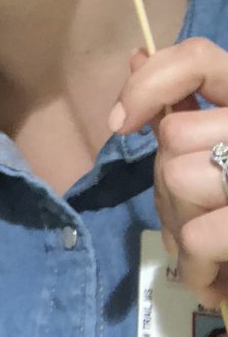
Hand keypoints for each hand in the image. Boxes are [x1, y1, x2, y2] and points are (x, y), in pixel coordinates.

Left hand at [111, 36, 227, 307]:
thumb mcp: (216, 148)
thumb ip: (183, 108)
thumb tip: (137, 57)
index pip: (198, 58)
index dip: (149, 85)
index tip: (121, 124)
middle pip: (175, 134)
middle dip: (168, 180)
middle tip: (195, 212)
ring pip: (180, 180)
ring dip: (181, 222)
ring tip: (206, 246)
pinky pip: (200, 237)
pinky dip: (197, 266)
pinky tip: (209, 278)